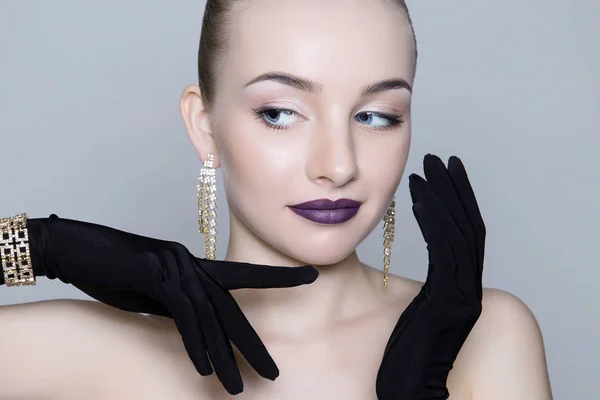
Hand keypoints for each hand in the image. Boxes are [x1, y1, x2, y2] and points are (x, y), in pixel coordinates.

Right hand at [22, 215, 317, 394]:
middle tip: (274, 372)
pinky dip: (194, 344)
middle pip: (233, 308)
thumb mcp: (152, 289)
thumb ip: (177, 302)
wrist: (73, 246)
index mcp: (195, 265)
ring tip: (239, 388)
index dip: (279, 278)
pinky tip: (204, 369)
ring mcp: (175, 268)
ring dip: (225, 356)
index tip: (310, 279)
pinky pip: (182, 316)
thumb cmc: (113, 267)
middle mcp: (192, 264)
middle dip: (254, 343)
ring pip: (210, 317)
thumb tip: (196, 323)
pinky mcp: (154, 276)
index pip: (244, 275)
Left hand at [376, 154, 485, 399]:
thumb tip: (372, 273)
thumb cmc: (394, 363)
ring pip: (462, 233)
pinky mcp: (454, 304)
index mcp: (450, 291)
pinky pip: (449, 252)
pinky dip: (436, 220)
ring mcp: (462, 296)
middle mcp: (463, 290)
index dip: (448, 203)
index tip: (431, 176)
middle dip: (452, 189)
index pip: (456, 237)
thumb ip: (400, 293)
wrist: (405, 394)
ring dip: (446, 196)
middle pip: (466, 227)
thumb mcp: (398, 318)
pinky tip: (421, 197)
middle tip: (437, 157)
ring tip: (429, 166)